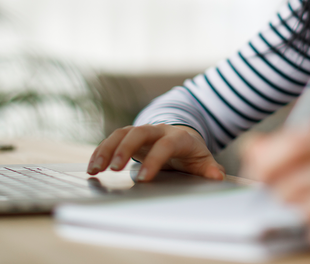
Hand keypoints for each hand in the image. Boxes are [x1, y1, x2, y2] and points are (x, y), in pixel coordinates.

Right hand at [88, 124, 225, 181]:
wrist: (181, 136)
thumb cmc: (191, 153)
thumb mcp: (203, 160)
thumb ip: (209, 169)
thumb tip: (216, 176)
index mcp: (178, 138)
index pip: (165, 145)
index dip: (155, 160)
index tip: (144, 179)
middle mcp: (157, 130)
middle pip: (138, 133)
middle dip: (124, 149)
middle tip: (113, 169)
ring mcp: (141, 131)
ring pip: (121, 133)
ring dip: (106, 150)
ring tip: (95, 169)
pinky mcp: (129, 136)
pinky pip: (112, 139)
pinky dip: (101, 151)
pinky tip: (92, 167)